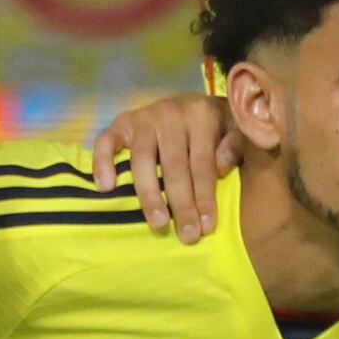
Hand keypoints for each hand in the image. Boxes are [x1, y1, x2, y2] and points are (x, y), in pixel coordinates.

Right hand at [88, 89, 236, 239]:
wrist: (191, 103)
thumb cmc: (217, 126)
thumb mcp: (236, 128)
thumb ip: (235, 146)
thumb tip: (221, 168)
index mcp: (201, 114)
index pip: (202, 163)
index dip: (205, 196)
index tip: (207, 226)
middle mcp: (171, 113)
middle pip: (174, 166)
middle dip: (181, 204)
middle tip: (187, 235)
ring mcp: (144, 117)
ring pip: (143, 160)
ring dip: (150, 195)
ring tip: (158, 223)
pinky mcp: (122, 123)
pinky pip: (105, 141)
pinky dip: (102, 163)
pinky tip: (106, 188)